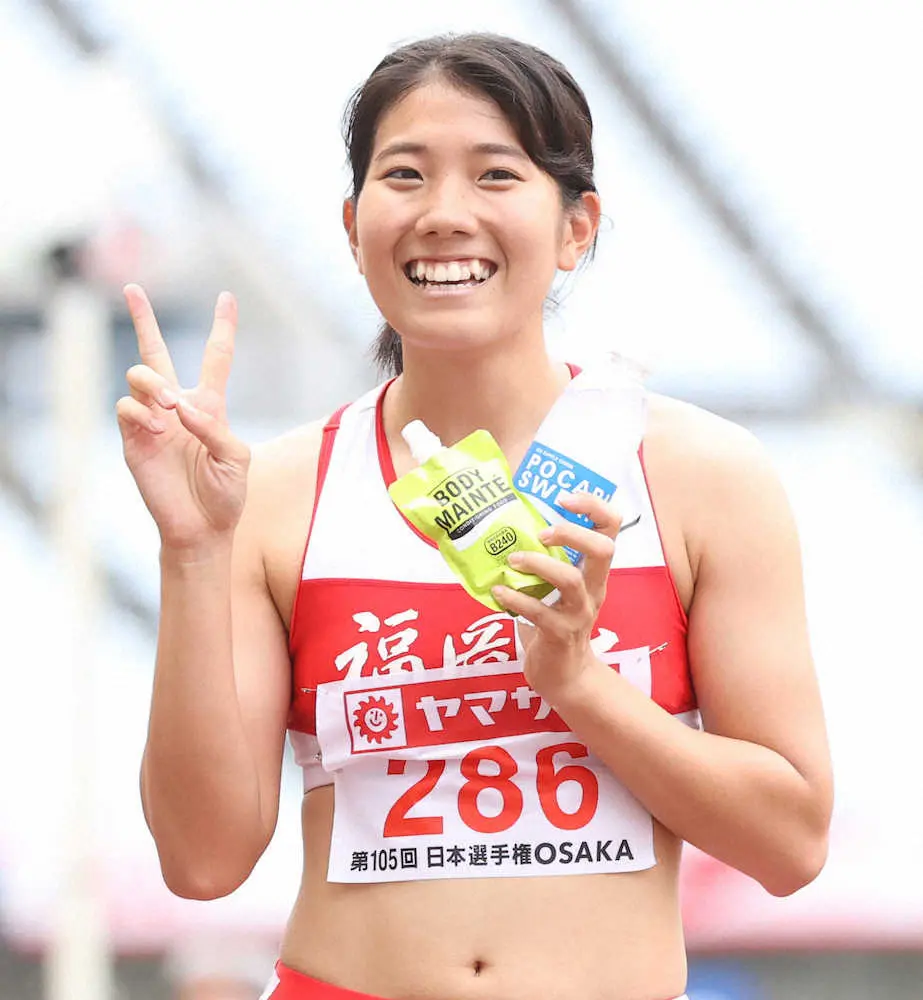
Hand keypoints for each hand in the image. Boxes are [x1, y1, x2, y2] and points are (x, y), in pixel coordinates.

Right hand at [116, 284, 249, 550]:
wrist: (202, 528)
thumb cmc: (226, 494)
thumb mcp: (236, 458)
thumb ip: (215, 429)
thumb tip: (179, 408)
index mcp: (210, 406)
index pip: (216, 358)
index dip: (222, 327)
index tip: (226, 297)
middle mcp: (178, 406)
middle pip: (157, 353)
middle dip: (143, 319)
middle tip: (133, 288)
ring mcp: (152, 421)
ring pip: (140, 375)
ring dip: (153, 383)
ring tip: (167, 406)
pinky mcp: (134, 439)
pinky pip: (126, 407)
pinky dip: (140, 411)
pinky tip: (157, 426)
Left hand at [492, 492, 620, 700]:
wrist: (565, 677)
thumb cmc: (555, 623)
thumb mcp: (557, 588)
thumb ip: (542, 560)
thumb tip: (503, 526)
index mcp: (594, 571)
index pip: (611, 527)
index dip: (593, 506)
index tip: (565, 498)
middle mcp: (594, 588)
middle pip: (603, 549)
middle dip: (573, 532)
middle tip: (542, 532)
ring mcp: (580, 613)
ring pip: (570, 580)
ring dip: (539, 564)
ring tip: (513, 559)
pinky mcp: (560, 635)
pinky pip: (540, 613)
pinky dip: (516, 598)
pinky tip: (499, 591)